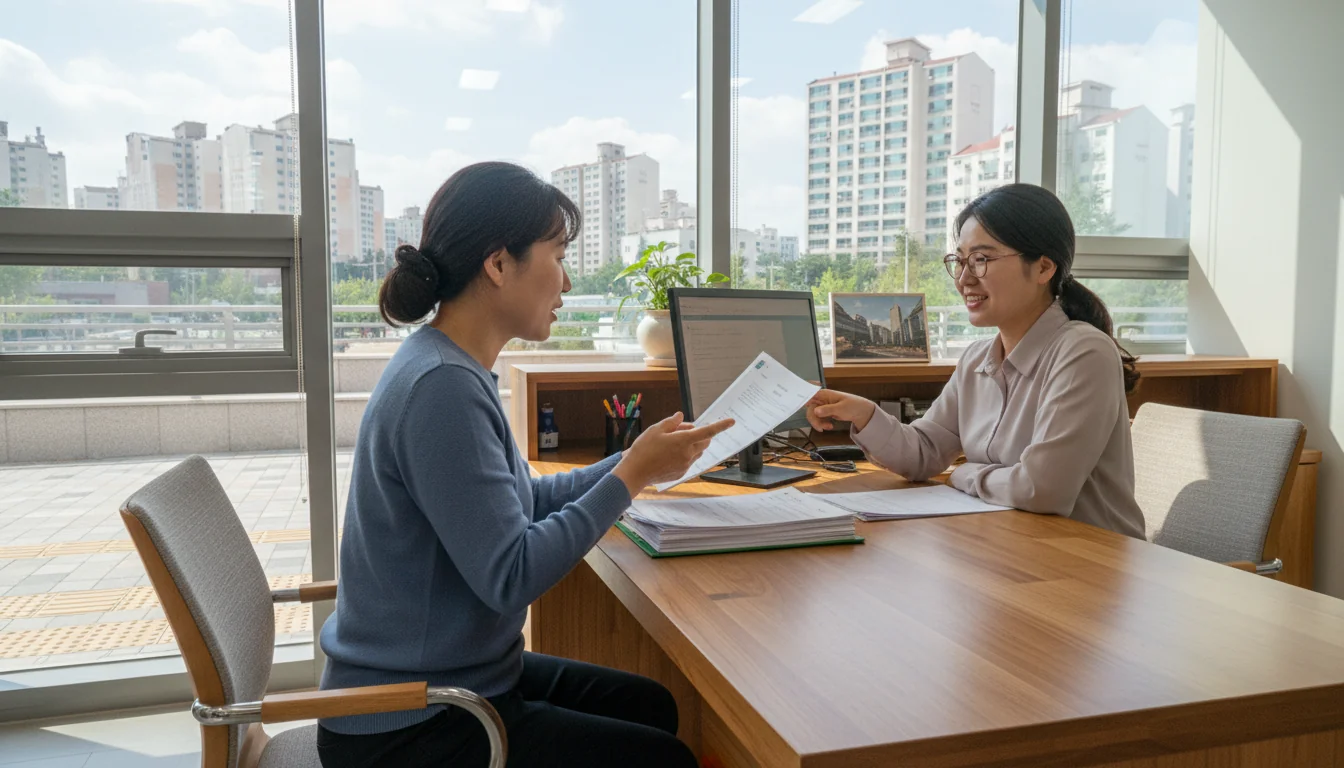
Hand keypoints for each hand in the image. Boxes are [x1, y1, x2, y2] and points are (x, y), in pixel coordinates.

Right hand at [612, 412, 735, 494]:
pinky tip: (669, 455)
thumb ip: (672, 422)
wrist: (635, 472)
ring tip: (673, 442)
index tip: (731, 421)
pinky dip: (685, 455)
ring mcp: (686, 465)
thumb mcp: (656, 429)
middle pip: (705, 441)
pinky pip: (689, 461)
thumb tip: (681, 416)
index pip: (707, 431)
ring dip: (693, 445)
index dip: (720, 426)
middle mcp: (688, 454)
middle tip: (682, 430)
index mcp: (683, 440)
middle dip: (700, 434)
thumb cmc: (644, 449)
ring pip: (698, 452)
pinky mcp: (681, 473)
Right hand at [806, 389, 877, 432]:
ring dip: (819, 423)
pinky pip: (818, 419)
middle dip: (814, 420)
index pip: (809, 396)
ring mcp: (822, 406)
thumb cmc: (852, 406)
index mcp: (823, 394)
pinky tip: (830, 426)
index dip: (803, 401)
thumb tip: (816, 411)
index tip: (800, 409)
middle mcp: (821, 399)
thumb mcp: (841, 408)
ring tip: (829, 427)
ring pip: (813, 416)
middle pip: (810, 409)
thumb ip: (828, 409)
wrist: (860, 412)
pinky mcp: (825, 412)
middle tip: (820, 428)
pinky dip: (822, 424)